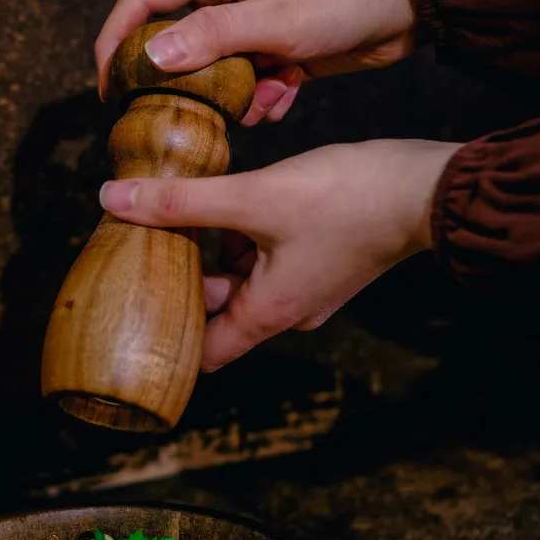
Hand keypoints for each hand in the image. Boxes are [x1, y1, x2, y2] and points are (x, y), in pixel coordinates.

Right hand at [95, 0, 416, 124]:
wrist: (409, 5)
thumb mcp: (276, 20)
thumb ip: (213, 36)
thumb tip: (152, 56)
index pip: (143, 0)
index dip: (114, 39)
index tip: (106, 86)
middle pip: (173, 39)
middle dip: (171, 80)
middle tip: (164, 115)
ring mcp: (251, 23)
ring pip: (213, 69)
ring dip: (225, 97)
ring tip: (247, 110)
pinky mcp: (276, 50)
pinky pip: (249, 82)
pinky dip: (261, 99)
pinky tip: (281, 102)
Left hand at [99, 139, 459, 370]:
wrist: (425, 187)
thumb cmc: (347, 200)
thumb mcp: (252, 198)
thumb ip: (181, 202)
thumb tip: (113, 200)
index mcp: (267, 313)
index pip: (204, 353)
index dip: (167, 337)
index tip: (133, 311)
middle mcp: (288, 309)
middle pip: (218, 306)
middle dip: (185, 274)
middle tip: (147, 238)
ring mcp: (308, 286)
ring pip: (243, 275)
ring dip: (215, 247)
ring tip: (180, 208)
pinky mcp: (322, 258)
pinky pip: (268, 255)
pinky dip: (245, 232)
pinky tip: (229, 196)